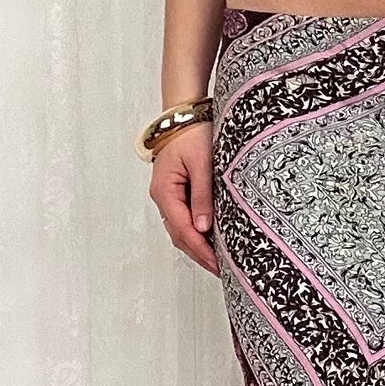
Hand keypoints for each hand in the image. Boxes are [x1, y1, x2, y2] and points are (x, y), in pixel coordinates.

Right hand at [148, 121, 217, 274]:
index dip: (201, 249)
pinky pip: (183, 220)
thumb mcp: (202, 164)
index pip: (183, 229)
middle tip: (221, 270)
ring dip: (196, 248)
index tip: (218, 263)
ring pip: (180, 230)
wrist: (183, 115)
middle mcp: (162, 197)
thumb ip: (202, 196)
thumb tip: (203, 227)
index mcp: (165, 191)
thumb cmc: (192, 134)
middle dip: (199, 254)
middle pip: (179, 235)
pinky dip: (195, 235)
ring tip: (217, 262)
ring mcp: (167, 196)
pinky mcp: (175, 194)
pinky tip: (209, 241)